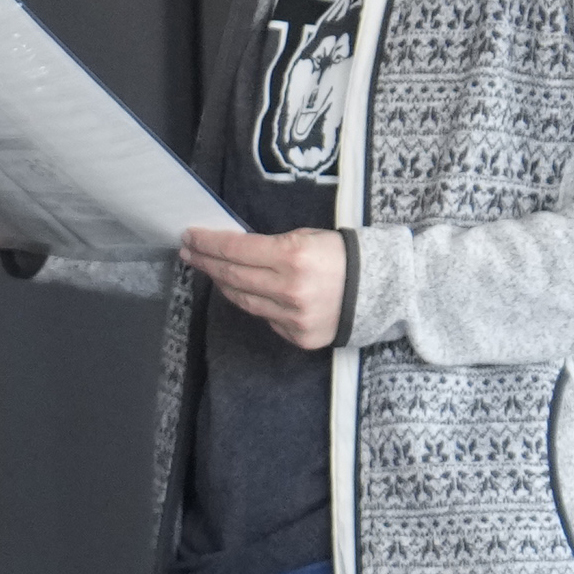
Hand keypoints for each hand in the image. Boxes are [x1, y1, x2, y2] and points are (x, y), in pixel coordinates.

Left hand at [182, 226, 345, 348]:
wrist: (383, 289)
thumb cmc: (342, 256)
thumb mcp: (308, 238)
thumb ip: (270, 247)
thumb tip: (233, 251)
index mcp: (293, 257)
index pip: (235, 249)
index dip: (208, 243)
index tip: (189, 237)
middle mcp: (289, 289)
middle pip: (232, 276)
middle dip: (207, 262)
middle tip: (190, 253)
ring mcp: (293, 317)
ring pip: (243, 300)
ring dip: (224, 284)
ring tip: (213, 270)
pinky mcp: (298, 336)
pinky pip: (266, 318)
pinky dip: (255, 303)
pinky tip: (248, 291)